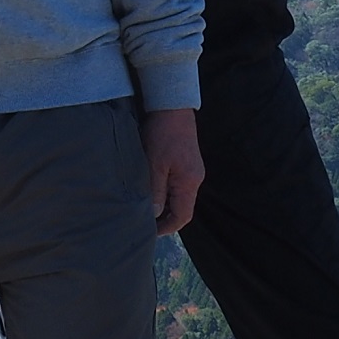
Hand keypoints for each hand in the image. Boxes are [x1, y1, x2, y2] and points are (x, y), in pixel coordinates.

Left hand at [142, 108, 202, 234]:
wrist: (172, 106)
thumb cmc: (162, 134)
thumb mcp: (154, 164)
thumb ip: (155, 191)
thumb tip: (153, 215)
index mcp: (189, 182)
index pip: (183, 216)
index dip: (167, 227)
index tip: (150, 232)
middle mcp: (195, 179)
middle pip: (183, 208)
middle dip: (165, 218)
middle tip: (144, 222)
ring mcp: (192, 170)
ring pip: (179, 197)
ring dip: (165, 205)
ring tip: (145, 208)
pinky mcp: (187, 163)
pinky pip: (178, 185)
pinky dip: (166, 192)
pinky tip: (152, 190)